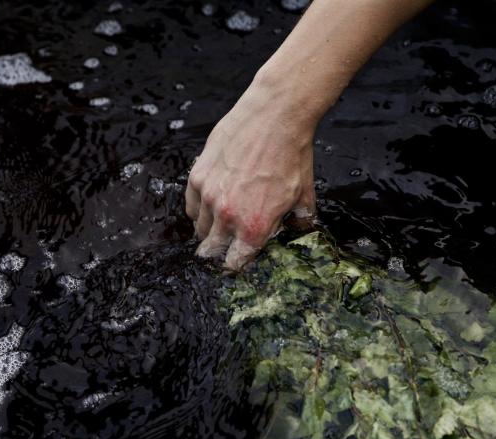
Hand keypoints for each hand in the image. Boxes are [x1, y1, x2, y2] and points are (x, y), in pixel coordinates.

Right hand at [185, 80, 316, 270]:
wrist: (274, 116)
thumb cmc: (292, 154)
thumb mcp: (304, 193)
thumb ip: (300, 219)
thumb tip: (299, 229)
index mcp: (255, 227)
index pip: (234, 262)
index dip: (235, 264)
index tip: (236, 261)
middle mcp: (228, 216)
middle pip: (211, 250)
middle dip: (217, 252)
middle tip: (223, 246)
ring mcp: (209, 196)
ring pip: (199, 229)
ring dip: (208, 230)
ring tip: (218, 223)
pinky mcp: (198, 177)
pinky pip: (191, 206)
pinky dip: (198, 210)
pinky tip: (209, 205)